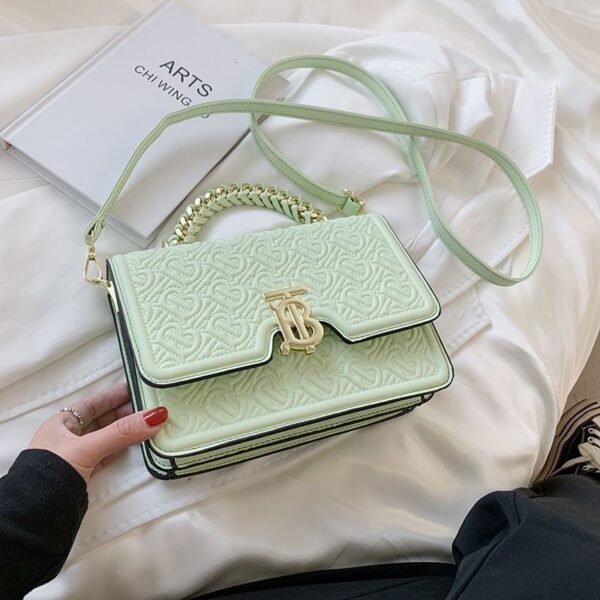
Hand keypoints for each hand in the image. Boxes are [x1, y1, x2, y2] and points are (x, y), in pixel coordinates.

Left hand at [28, 383, 167, 482]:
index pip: (92, 403)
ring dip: (126, 431)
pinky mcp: (83, 474)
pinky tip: (134, 445)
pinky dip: (121, 448)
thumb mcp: (88, 447)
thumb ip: (121, 432)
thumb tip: (154, 416)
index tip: (134, 388)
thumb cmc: (51, 473)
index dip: (113, 395)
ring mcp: (76, 456)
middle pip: (101, 419)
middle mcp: (67, 438)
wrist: (38, 513)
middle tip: (147, 406)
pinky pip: (107, 455)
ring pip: (106, 437)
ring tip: (146, 423)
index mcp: (60, 424)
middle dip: (124, 412)